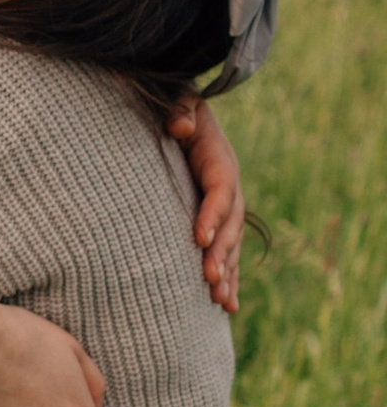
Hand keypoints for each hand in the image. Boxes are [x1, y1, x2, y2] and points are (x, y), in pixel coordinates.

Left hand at [168, 97, 242, 314]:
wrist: (184, 116)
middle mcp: (228, 187)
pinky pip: (226, 253)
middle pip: (230, 225)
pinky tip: (225, 307)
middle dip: (222, 254)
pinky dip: (228, 279)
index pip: (219, 190)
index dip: (211, 214)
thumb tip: (177, 125)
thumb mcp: (178, 99)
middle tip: (210, 280)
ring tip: (221, 302)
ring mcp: (225, 207)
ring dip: (228, 274)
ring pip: (231, 246)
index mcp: (218, 160)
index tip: (198, 238)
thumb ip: (179, 109)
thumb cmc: (175, 109)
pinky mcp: (217, 222)